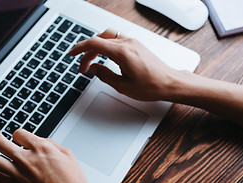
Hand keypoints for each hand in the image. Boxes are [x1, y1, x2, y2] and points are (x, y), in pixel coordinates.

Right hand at [69, 28, 187, 100]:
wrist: (170, 82)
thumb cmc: (151, 86)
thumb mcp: (123, 86)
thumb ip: (104, 75)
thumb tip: (94, 68)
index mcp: (122, 52)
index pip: (94, 44)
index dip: (80, 49)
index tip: (72, 54)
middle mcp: (127, 43)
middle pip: (99, 40)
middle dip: (87, 53)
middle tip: (82, 67)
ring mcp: (133, 42)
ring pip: (108, 37)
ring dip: (97, 47)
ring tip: (92, 60)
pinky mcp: (137, 45)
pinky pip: (117, 39)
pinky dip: (107, 45)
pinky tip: (105, 56)